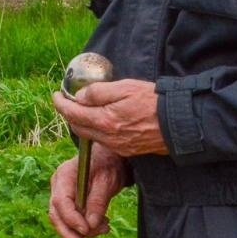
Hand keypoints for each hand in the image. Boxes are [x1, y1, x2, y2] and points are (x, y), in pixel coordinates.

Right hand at [47, 144, 126, 237]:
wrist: (109, 159)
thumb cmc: (108, 165)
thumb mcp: (107, 182)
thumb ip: (97, 202)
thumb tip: (91, 225)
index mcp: (64, 175)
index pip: (60, 201)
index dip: (71, 219)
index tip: (86, 230)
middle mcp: (58, 186)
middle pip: (56, 214)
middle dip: (69, 233)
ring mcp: (61, 194)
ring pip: (62, 220)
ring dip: (81, 231)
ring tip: (105, 229)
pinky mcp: (68, 202)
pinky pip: (71, 219)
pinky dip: (84, 227)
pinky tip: (101, 225)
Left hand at [51, 79, 167, 157]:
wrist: (179, 123)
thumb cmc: (153, 102)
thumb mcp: (123, 88)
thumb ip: (98, 92)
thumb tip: (80, 97)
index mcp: (104, 120)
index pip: (72, 113)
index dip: (60, 103)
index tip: (56, 95)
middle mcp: (108, 137)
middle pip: (78, 127)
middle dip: (69, 114)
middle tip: (67, 101)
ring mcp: (118, 146)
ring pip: (90, 135)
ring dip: (83, 123)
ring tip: (84, 108)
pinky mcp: (128, 150)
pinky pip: (104, 141)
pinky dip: (97, 130)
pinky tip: (102, 120)